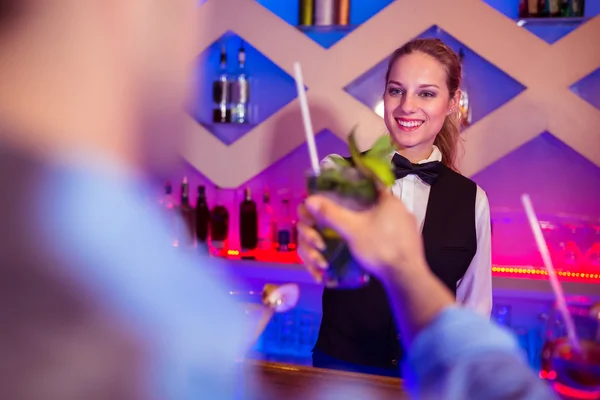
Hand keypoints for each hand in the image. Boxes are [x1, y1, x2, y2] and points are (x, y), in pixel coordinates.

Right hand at [302, 190, 427, 281]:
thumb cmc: (380, 247)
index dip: (355, 185)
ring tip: (353, 229)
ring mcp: (408, 227)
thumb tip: (310, 200)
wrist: (406, 277)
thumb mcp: (352, 230)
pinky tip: (367, 243)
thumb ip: (331, 214)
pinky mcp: (409, 243)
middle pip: (376, 202)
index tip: (341, 190)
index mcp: (390, 200)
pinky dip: (376, 235)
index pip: (372, 183)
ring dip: (368, 222)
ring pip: (383, 218)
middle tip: (344, 212)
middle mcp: (402, 210)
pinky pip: (389, 232)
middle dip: (360, 207)